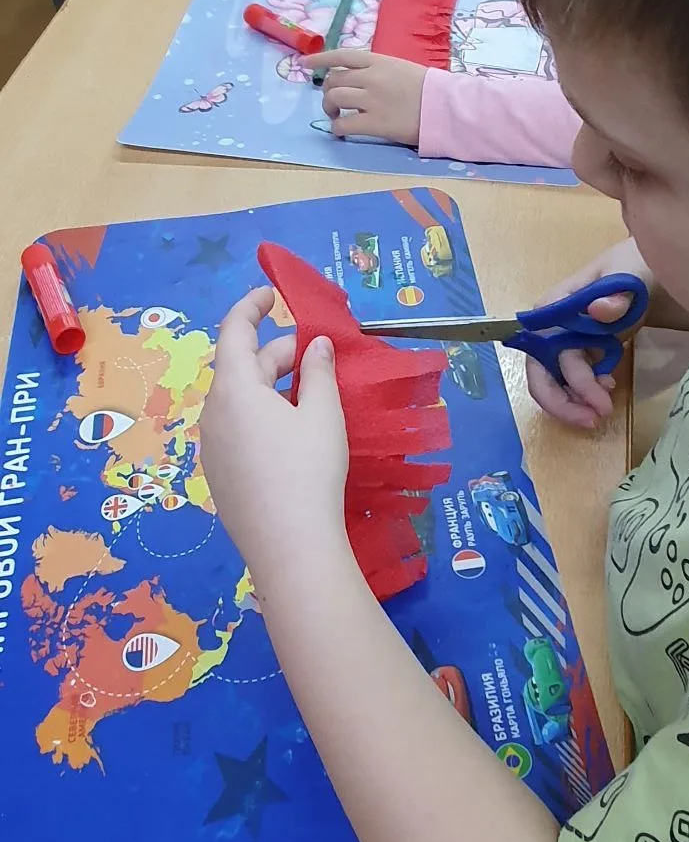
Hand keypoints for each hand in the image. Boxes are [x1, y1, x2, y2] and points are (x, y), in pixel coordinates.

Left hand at [200, 288, 349, 572]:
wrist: (290, 547)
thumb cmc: (310, 470)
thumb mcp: (323, 415)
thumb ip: (319, 372)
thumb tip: (316, 345)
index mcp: (234, 389)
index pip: (234, 331)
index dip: (251, 307)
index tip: (271, 295)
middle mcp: (213, 413)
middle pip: (240, 368)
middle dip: (277, 354)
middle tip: (317, 354)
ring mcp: (212, 448)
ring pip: (239, 401)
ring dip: (270, 387)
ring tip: (308, 393)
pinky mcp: (219, 476)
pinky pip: (237, 430)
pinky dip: (261, 415)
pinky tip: (291, 433)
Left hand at [306, 49, 427, 144]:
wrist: (445, 108)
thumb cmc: (429, 89)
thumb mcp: (402, 68)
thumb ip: (378, 70)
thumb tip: (358, 78)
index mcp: (379, 61)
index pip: (342, 55)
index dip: (320, 59)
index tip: (305, 63)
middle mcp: (371, 77)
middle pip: (334, 80)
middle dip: (328, 91)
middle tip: (333, 103)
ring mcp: (371, 100)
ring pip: (334, 99)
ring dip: (329, 108)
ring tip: (335, 116)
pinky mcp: (375, 123)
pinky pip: (343, 125)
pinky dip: (337, 128)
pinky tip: (341, 131)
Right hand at [528, 237, 649, 428]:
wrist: (654, 272)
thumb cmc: (635, 267)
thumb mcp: (629, 275)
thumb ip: (616, 296)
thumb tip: (596, 311)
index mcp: (554, 307)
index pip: (539, 350)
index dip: (556, 380)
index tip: (589, 395)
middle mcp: (553, 328)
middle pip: (542, 374)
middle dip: (562, 402)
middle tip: (593, 421)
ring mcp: (568, 342)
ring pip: (558, 382)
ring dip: (575, 403)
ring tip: (604, 412)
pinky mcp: (584, 352)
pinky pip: (576, 381)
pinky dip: (587, 393)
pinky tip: (608, 390)